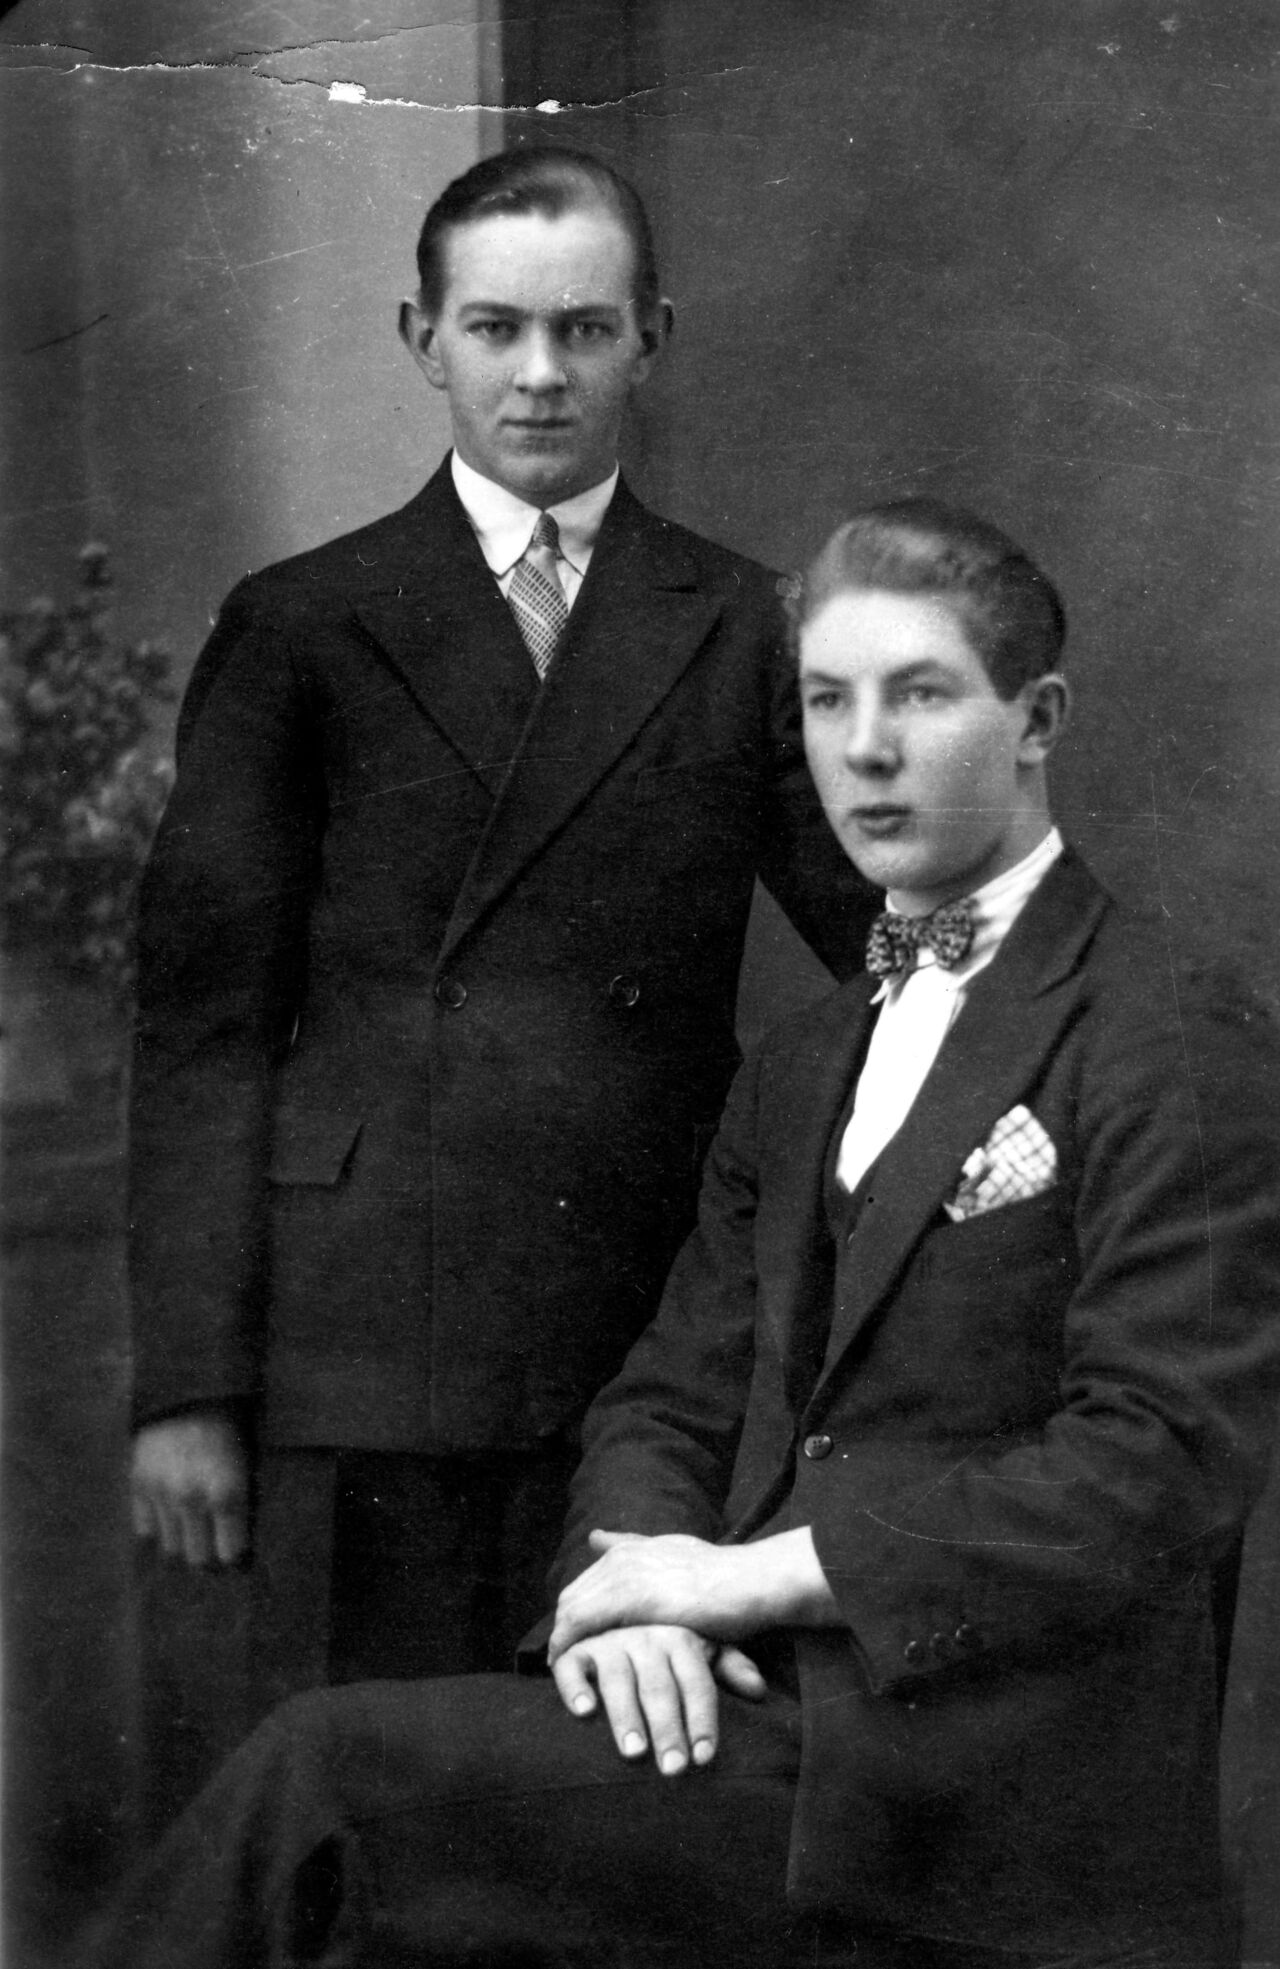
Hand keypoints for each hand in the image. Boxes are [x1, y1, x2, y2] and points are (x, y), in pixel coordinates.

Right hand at [131, 1411, 250, 1567]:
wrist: (187, 1387)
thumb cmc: (230, 1423)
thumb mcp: (248, 1459)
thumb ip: (243, 1499)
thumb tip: (244, 1541)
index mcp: (227, 1491)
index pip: (230, 1552)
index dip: (236, 1557)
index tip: (237, 1557)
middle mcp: (192, 1498)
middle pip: (197, 1558)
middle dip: (208, 1558)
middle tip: (214, 1552)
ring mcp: (161, 1493)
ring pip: (170, 1547)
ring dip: (183, 1543)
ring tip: (192, 1536)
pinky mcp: (138, 1484)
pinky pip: (145, 1528)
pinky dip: (158, 1526)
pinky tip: (170, 1517)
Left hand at [548, 1526, 838, 1661]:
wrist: (753, 1582)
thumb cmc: (729, 1583)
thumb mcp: (685, 1565)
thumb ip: (647, 1556)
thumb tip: (604, 1542)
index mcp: (636, 1549)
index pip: (589, 1580)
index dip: (578, 1611)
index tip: (574, 1636)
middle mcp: (623, 1556)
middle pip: (573, 1594)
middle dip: (565, 1628)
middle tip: (564, 1660)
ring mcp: (623, 1572)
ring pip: (570, 1607)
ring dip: (561, 1639)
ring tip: (562, 1670)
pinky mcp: (626, 1595)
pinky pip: (578, 1622)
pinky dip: (566, 1644)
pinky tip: (566, 1667)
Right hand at [551, 1624, 764, 1775]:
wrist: (616, 1619)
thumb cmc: (667, 1653)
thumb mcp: (701, 1652)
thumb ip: (727, 1667)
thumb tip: (759, 1690)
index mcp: (680, 1639)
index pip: (696, 1680)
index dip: (702, 1719)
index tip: (704, 1758)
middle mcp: (645, 1638)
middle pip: (659, 1686)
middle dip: (667, 1728)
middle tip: (673, 1768)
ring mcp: (609, 1641)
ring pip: (618, 1678)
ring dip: (626, 1715)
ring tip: (634, 1753)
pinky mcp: (576, 1650)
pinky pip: (572, 1667)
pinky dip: (576, 1688)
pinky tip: (585, 1713)